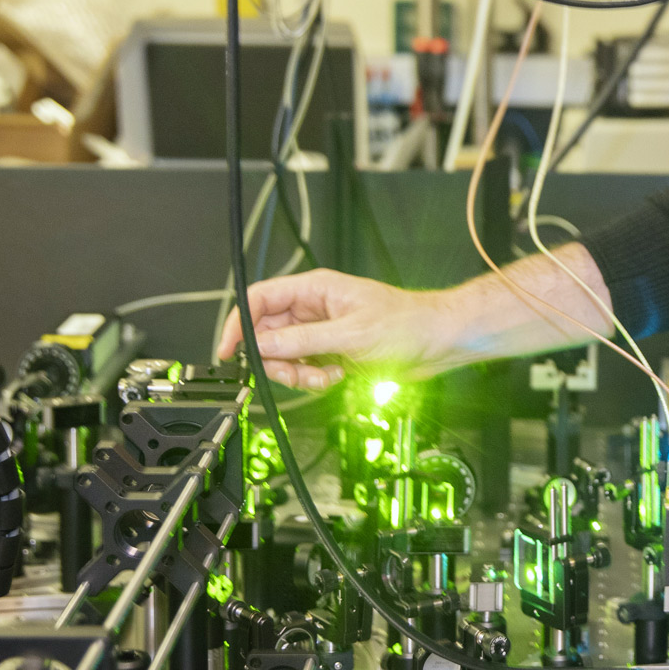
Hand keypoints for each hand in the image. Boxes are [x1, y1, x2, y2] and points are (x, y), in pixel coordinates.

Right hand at [214, 269, 460, 390]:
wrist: (438, 342)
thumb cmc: (407, 323)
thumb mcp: (351, 334)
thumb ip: (302, 341)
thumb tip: (261, 345)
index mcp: (315, 289)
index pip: (260, 299)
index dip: (239, 323)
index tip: (230, 351)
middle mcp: (314, 308)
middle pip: (268, 334)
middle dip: (275, 359)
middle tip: (293, 373)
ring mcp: (322, 332)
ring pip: (284, 356)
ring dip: (298, 374)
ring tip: (324, 376)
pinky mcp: (331, 352)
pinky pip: (304, 369)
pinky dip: (314, 380)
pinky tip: (336, 377)